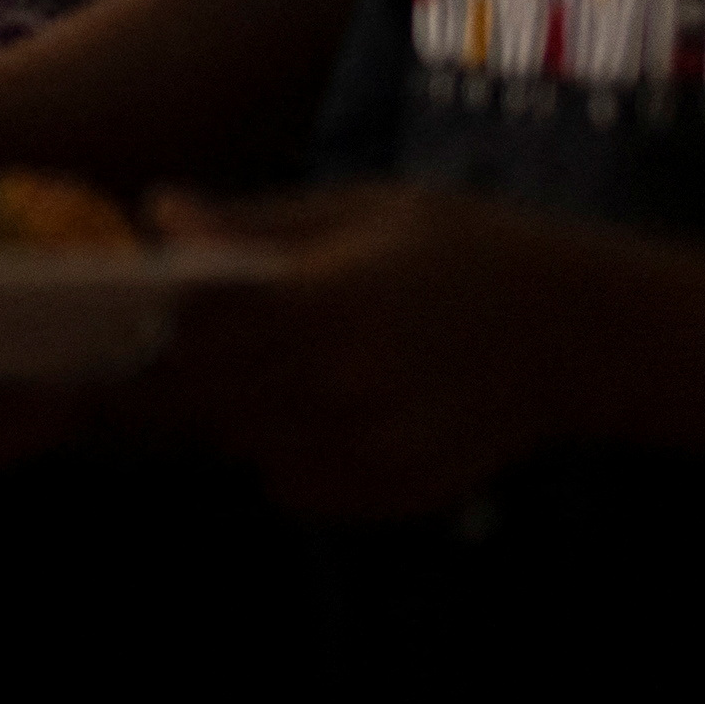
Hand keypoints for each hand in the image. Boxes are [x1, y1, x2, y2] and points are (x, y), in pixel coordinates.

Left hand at [117, 182, 601, 518]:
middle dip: (176, 371)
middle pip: (195, 399)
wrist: (581, 330)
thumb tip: (156, 214)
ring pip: (238, 445)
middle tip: (187, 339)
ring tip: (283, 364)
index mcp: (316, 306)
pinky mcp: (388, 493)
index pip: (181, 333)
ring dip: (233, 412)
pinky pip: (290, 485)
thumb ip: (252, 223)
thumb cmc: (464, 248)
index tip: (123, 310)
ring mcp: (362, 451)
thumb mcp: (361, 210)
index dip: (143, 324)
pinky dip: (285, 453)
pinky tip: (330, 406)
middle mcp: (332, 389)